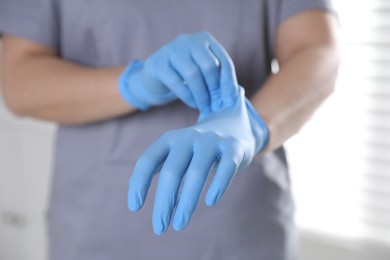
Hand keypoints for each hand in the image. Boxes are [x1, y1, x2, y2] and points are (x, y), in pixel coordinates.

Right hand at [118, 32, 238, 112]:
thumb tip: (233, 96)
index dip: (229, 82)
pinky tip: (192, 103)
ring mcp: (171, 50)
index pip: (223, 61)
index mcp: (205, 40)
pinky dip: (186, 95)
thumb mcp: (202, 71)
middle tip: (215, 105)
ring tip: (204, 106)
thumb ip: (217, 78)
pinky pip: (175, 81)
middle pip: (209, 66)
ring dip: (201, 94)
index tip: (231, 101)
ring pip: (192, 74)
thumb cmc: (184, 74)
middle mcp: (188, 41)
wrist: (155, 75)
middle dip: (214, 89)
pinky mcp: (158, 63)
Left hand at [127, 87, 268, 233]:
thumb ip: (156, 164)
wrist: (234, 127)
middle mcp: (189, 137)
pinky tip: (210, 202)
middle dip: (164, 201)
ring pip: (197, 173)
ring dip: (187, 202)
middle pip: (172, 171)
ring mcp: (212, 141)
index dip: (139, 183)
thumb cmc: (198, 147)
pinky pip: (227, 168)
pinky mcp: (233, 148)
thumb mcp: (175, 150)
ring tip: (179, 225)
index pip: (148, 160)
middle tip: (159, 227)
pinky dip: (218, 185)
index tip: (135, 207)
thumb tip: (132, 185)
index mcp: (170, 139)